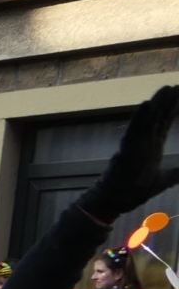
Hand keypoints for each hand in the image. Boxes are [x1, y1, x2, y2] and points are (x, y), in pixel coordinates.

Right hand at [83, 85, 178, 222]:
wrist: (116, 202)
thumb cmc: (135, 192)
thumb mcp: (164, 180)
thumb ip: (176, 173)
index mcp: (152, 147)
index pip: (164, 124)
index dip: (172, 109)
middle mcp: (144, 142)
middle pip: (157, 117)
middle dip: (166, 102)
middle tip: (174, 86)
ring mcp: (135, 145)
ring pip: (147, 120)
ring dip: (156, 104)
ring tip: (166, 88)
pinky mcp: (126, 149)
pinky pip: (134, 130)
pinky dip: (139, 117)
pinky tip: (145, 104)